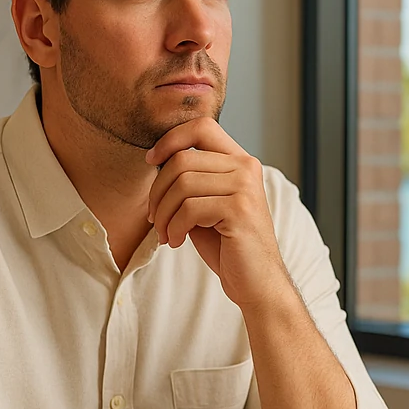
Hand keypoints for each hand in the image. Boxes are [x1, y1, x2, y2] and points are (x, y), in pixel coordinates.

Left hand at [145, 118, 288, 308]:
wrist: (256, 281)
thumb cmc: (227, 244)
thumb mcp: (206, 203)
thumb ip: (191, 178)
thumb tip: (156, 160)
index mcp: (240, 161)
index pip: (201, 126)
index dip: (170, 139)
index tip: (152, 161)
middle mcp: (246, 167)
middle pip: (182, 160)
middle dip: (157, 192)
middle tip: (154, 218)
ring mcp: (245, 187)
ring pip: (182, 184)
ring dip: (163, 213)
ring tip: (165, 233)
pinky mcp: (239, 209)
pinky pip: (189, 208)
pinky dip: (174, 228)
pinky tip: (176, 241)